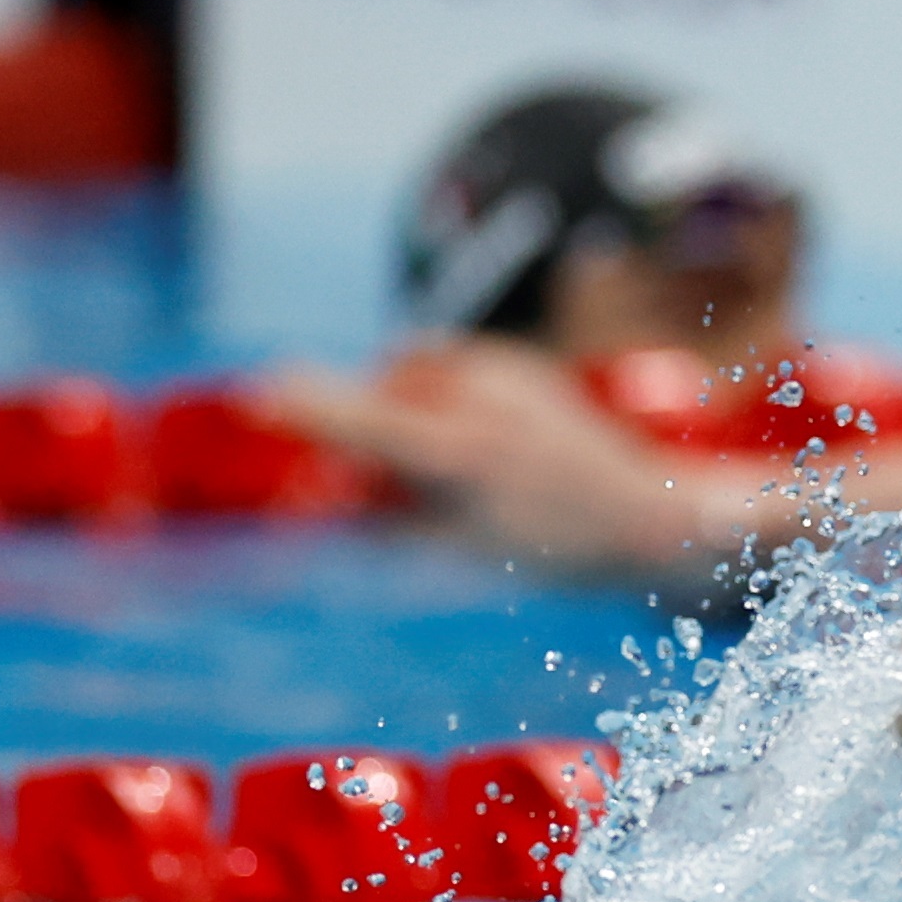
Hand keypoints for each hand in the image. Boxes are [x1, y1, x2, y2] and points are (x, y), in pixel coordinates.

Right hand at [269, 336, 674, 565]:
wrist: (639, 511)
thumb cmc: (545, 545)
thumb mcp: (455, 545)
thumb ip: (379, 517)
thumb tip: (309, 502)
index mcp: (463, 455)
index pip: (368, 422)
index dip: (310, 409)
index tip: (262, 395)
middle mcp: (480, 399)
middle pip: (374, 395)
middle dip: (360, 430)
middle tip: (385, 482)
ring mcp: (498, 368)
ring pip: (402, 371)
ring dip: (396, 405)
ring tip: (447, 460)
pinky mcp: (511, 355)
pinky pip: (438, 363)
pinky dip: (432, 391)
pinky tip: (474, 433)